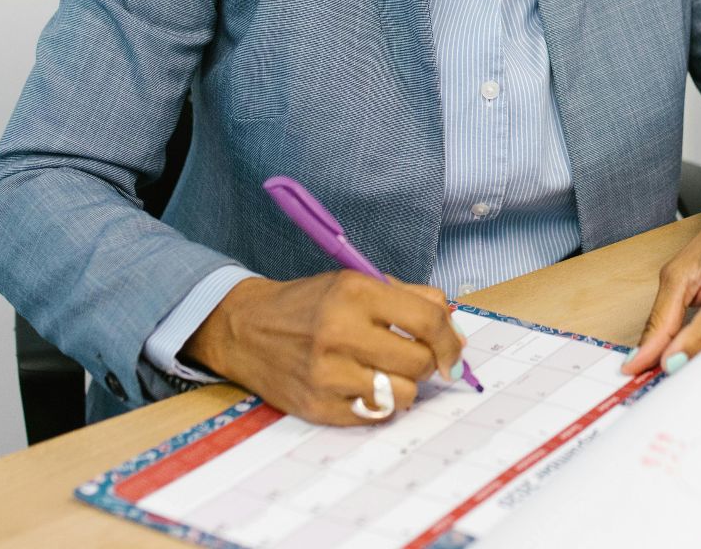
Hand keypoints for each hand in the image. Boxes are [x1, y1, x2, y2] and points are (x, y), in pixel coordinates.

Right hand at [183, 271, 466, 424]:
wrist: (246, 328)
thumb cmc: (311, 305)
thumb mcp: (358, 283)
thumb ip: (413, 299)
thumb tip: (455, 333)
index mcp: (356, 293)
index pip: (428, 321)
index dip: (451, 341)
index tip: (453, 352)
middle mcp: (340, 332)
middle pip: (419, 362)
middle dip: (427, 364)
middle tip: (411, 358)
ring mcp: (327, 373)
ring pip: (403, 395)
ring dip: (403, 386)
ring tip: (384, 373)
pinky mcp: (318, 406)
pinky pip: (376, 416)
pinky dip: (377, 403)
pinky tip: (360, 385)